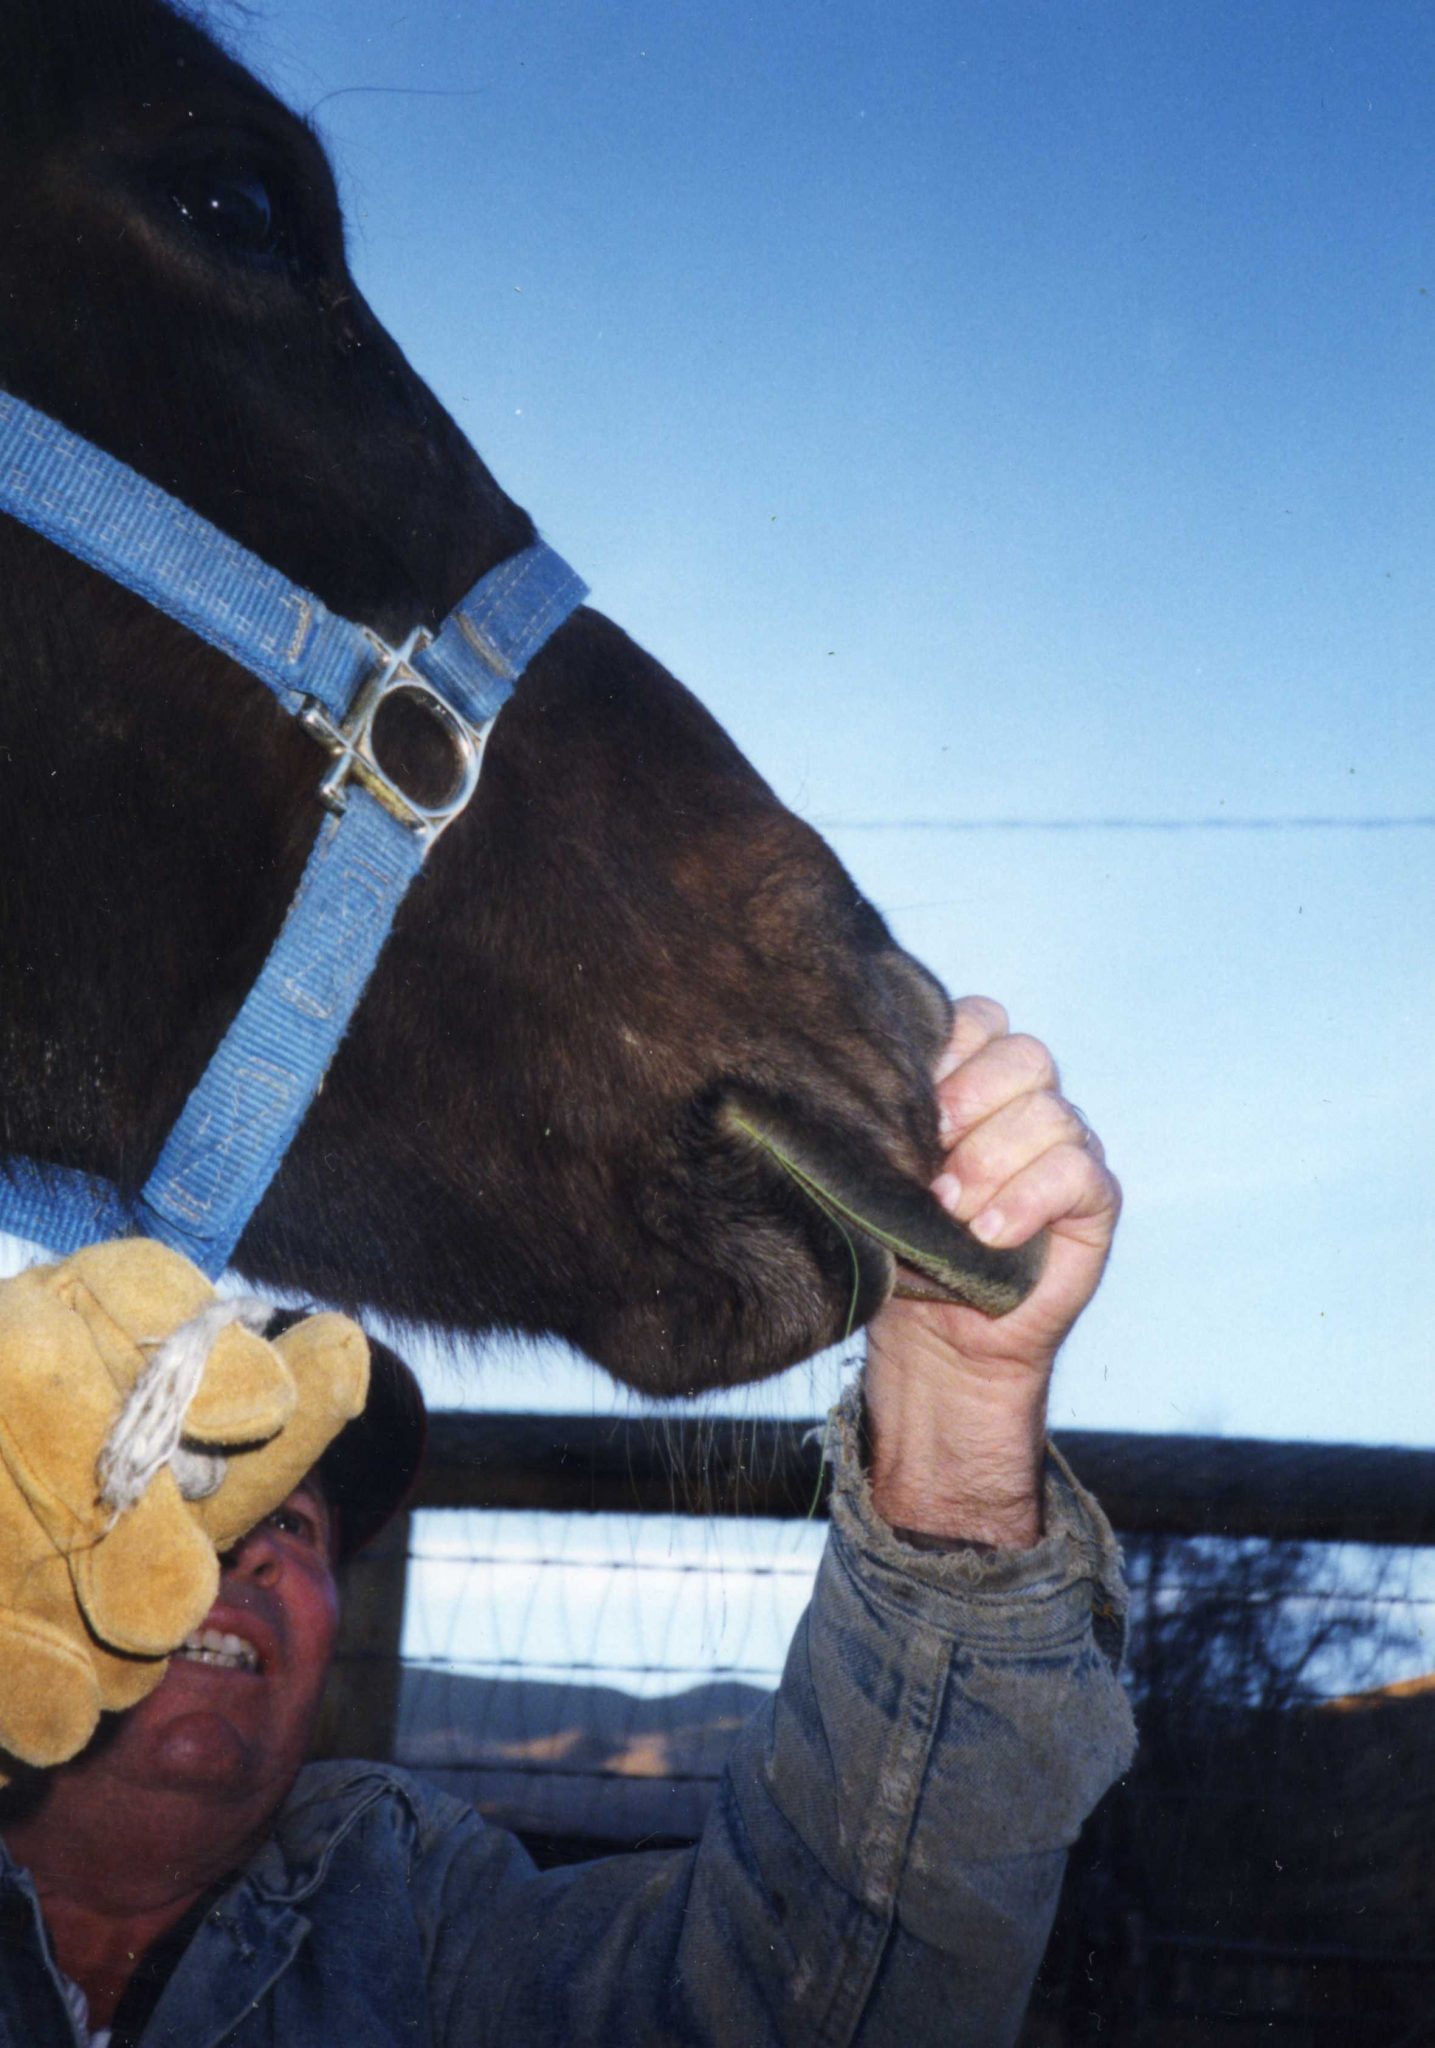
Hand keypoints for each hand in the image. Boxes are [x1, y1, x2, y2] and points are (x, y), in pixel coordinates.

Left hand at [864, 997, 1120, 1548]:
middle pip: (1024, 1055)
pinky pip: (1076, 1172)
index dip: (947, 1047)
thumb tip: (854, 1078)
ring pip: (1049, 1113)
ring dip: (989, 1161)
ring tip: (948, 1209)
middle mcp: (1029, 1104)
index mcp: (979, 1079)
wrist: (939, 1338)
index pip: (981, 1019)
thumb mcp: (882, 1172)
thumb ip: (887, 1117)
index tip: (905, 1098)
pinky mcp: (1094, 1198)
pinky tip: (988, 1233)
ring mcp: (1068, 1147)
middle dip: (968, 1100)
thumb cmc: (900, 1244)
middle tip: (927, 1154)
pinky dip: (1026, 1199)